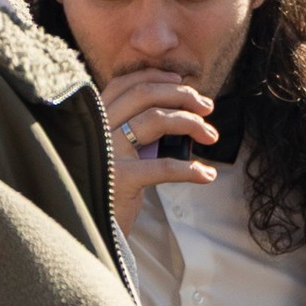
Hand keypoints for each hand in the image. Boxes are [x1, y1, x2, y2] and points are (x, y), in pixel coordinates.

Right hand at [99, 68, 217, 225]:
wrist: (94, 228)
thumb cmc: (112, 189)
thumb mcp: (119, 152)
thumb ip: (136, 130)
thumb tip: (179, 112)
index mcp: (95, 120)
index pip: (124, 84)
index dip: (155, 77)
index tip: (182, 82)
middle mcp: (98, 130)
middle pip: (144, 95)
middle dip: (182, 96)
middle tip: (207, 107)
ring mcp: (107, 152)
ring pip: (156, 119)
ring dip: (191, 124)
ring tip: (212, 136)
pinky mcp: (120, 178)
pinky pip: (163, 166)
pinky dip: (190, 169)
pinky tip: (206, 174)